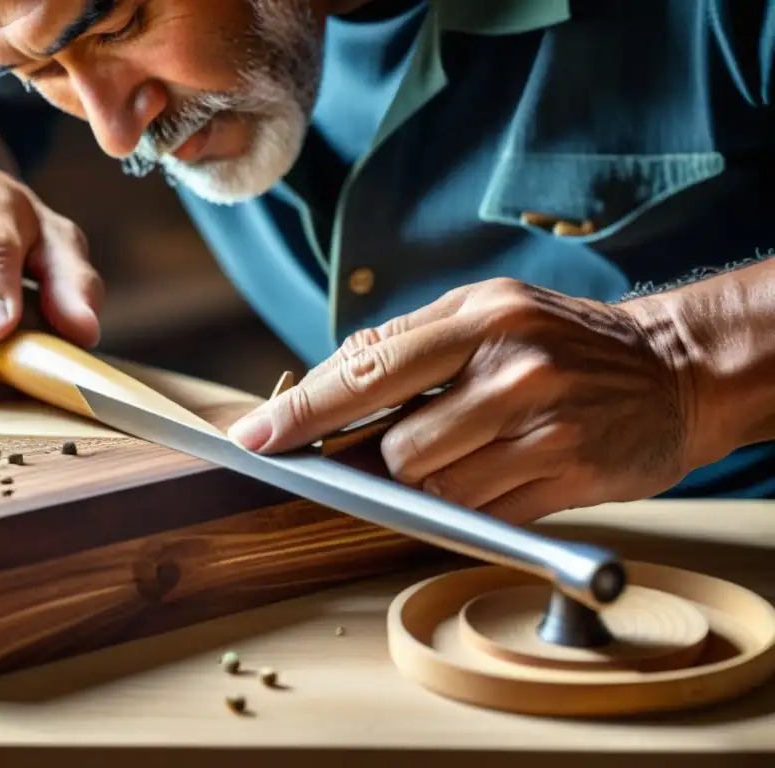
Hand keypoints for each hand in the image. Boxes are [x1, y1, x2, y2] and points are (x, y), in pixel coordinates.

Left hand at [228, 277, 701, 524]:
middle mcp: (513, 369)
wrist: (672, 370)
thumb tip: (320, 384)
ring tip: (471, 452)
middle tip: (408, 445)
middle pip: (398, 448)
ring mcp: (545, 427)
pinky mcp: (571, 476)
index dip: (305, 411)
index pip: (370, 369)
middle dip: (386, 459)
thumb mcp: (486, 310)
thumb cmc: (560, 340)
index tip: (256, 438)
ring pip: (437, 489)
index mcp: (481, 318)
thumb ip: (406, 343)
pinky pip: (483, 515)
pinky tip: (500, 474)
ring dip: (432, 485)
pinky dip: (470, 506)